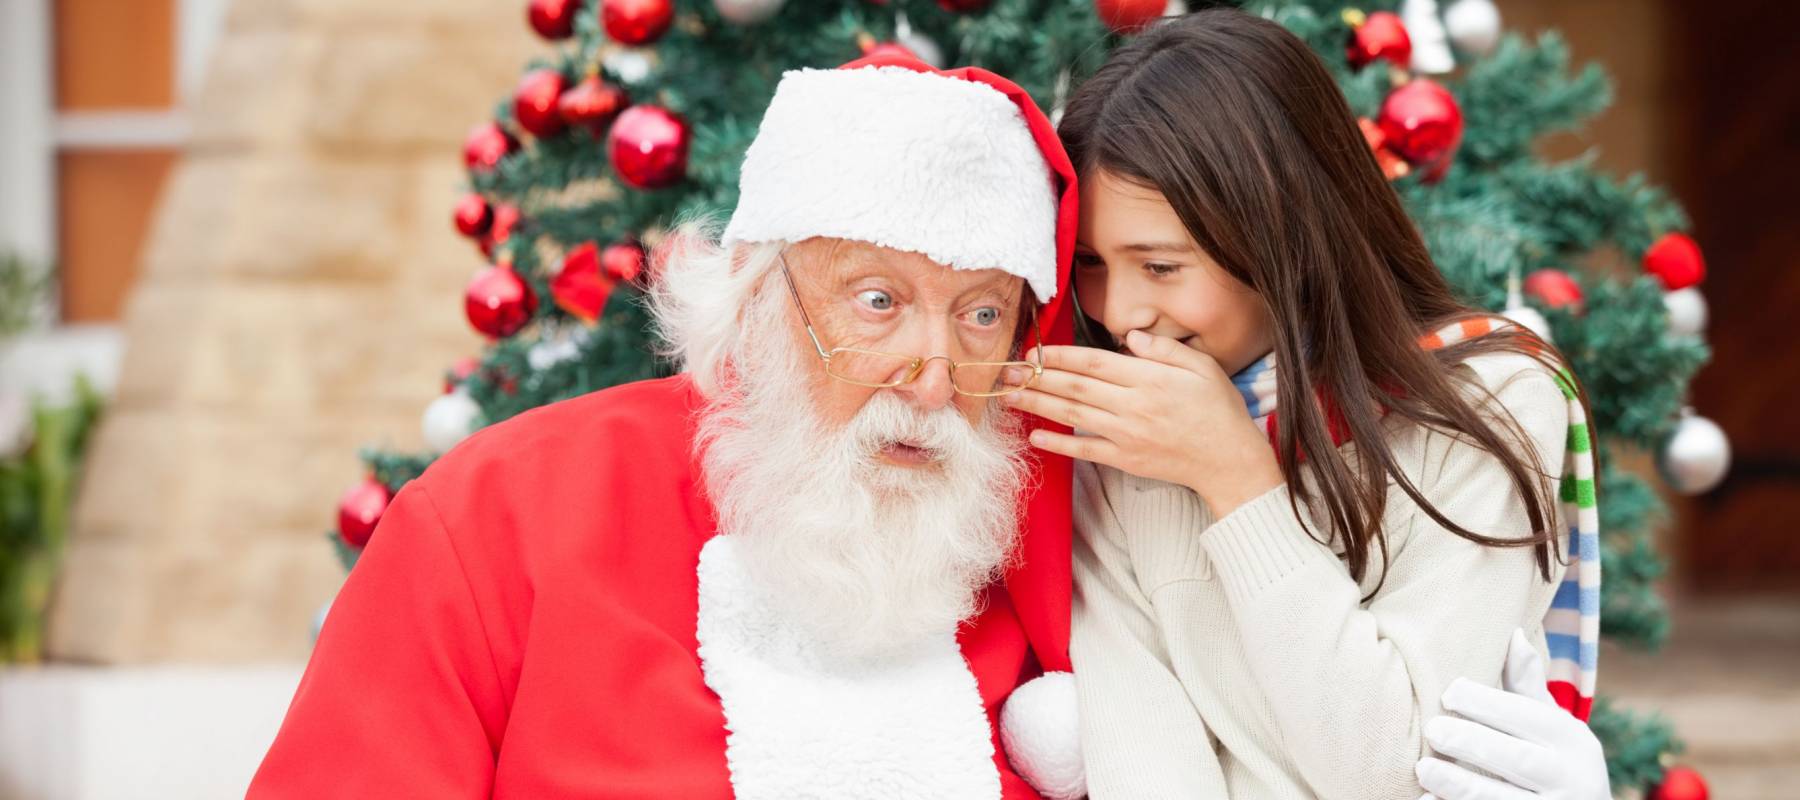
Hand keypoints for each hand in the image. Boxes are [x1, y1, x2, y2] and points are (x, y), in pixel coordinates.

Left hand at [999, 330, 1282, 515]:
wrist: (1229, 460)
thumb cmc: (1217, 409)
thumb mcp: (1201, 366)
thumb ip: (1163, 349)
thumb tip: (1131, 336)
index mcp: (1149, 379)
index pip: (1093, 363)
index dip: (1059, 356)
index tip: (1035, 350)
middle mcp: (1133, 406)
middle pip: (1075, 387)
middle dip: (1037, 377)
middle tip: (1008, 370)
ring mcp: (1126, 435)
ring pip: (1073, 416)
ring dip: (1038, 404)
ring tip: (1010, 396)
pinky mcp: (1125, 460)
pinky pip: (1085, 450)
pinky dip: (1058, 443)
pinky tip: (1035, 434)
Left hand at [1415, 629, 1610, 799]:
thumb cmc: (1555, 763)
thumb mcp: (1554, 727)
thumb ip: (1528, 688)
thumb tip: (1514, 634)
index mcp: (1574, 742)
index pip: (1531, 718)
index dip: (1490, 704)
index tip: (1449, 692)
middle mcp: (1573, 779)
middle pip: (1520, 760)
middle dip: (1475, 744)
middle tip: (1434, 730)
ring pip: (1506, 799)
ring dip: (1462, 786)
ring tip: (1424, 769)